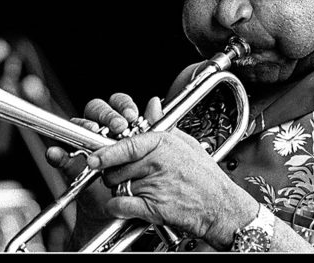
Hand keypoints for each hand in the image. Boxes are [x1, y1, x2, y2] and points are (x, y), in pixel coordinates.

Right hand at [44, 93, 164, 245]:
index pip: (117, 104)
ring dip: (85, 126)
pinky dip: (57, 154)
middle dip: (107, 114)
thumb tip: (154, 103)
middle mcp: (101, 131)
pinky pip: (60, 157)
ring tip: (94, 131)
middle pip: (96, 109)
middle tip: (119, 126)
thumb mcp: (149, 153)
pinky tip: (56, 153)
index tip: (131, 115)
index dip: (123, 105)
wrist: (122, 212)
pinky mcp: (72, 165)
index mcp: (120, 125)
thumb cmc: (137, 179)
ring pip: (78, 126)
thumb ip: (153, 128)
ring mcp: (85, 146)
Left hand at [84, 97, 257, 249]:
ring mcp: (154, 185)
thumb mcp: (185, 142)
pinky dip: (117, 207)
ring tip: (137, 188)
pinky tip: (125, 205)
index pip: (126, 145)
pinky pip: (121, 205)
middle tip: (126, 175)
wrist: (219, 205)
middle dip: (115, 173)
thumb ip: (163, 124)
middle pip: (116, 168)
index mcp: (162, 144)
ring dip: (119, 190)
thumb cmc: (204, 176)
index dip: (106, 152)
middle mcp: (157, 163)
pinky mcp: (152, 208)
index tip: (94, 157)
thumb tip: (152, 105)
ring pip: (117, 187)